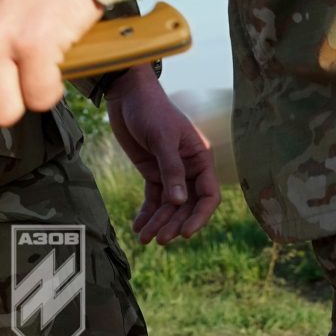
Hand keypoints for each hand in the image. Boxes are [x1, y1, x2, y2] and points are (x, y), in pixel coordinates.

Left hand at [104, 67, 220, 244]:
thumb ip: (171, 169)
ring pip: (169, 206)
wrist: (127, 96)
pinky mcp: (152, 172)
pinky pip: (153, 198)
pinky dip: (147, 213)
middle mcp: (189, 169)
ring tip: (144, 239)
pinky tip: (138, 227)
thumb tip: (180, 202)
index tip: (186, 233)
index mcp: (200, 158)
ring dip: (159, 223)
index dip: (200, 216)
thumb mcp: (162, 137)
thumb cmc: (151, 110)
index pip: (208, 195)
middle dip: (174, 223)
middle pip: (187, 205)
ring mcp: (170, 172)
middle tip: (159, 239)